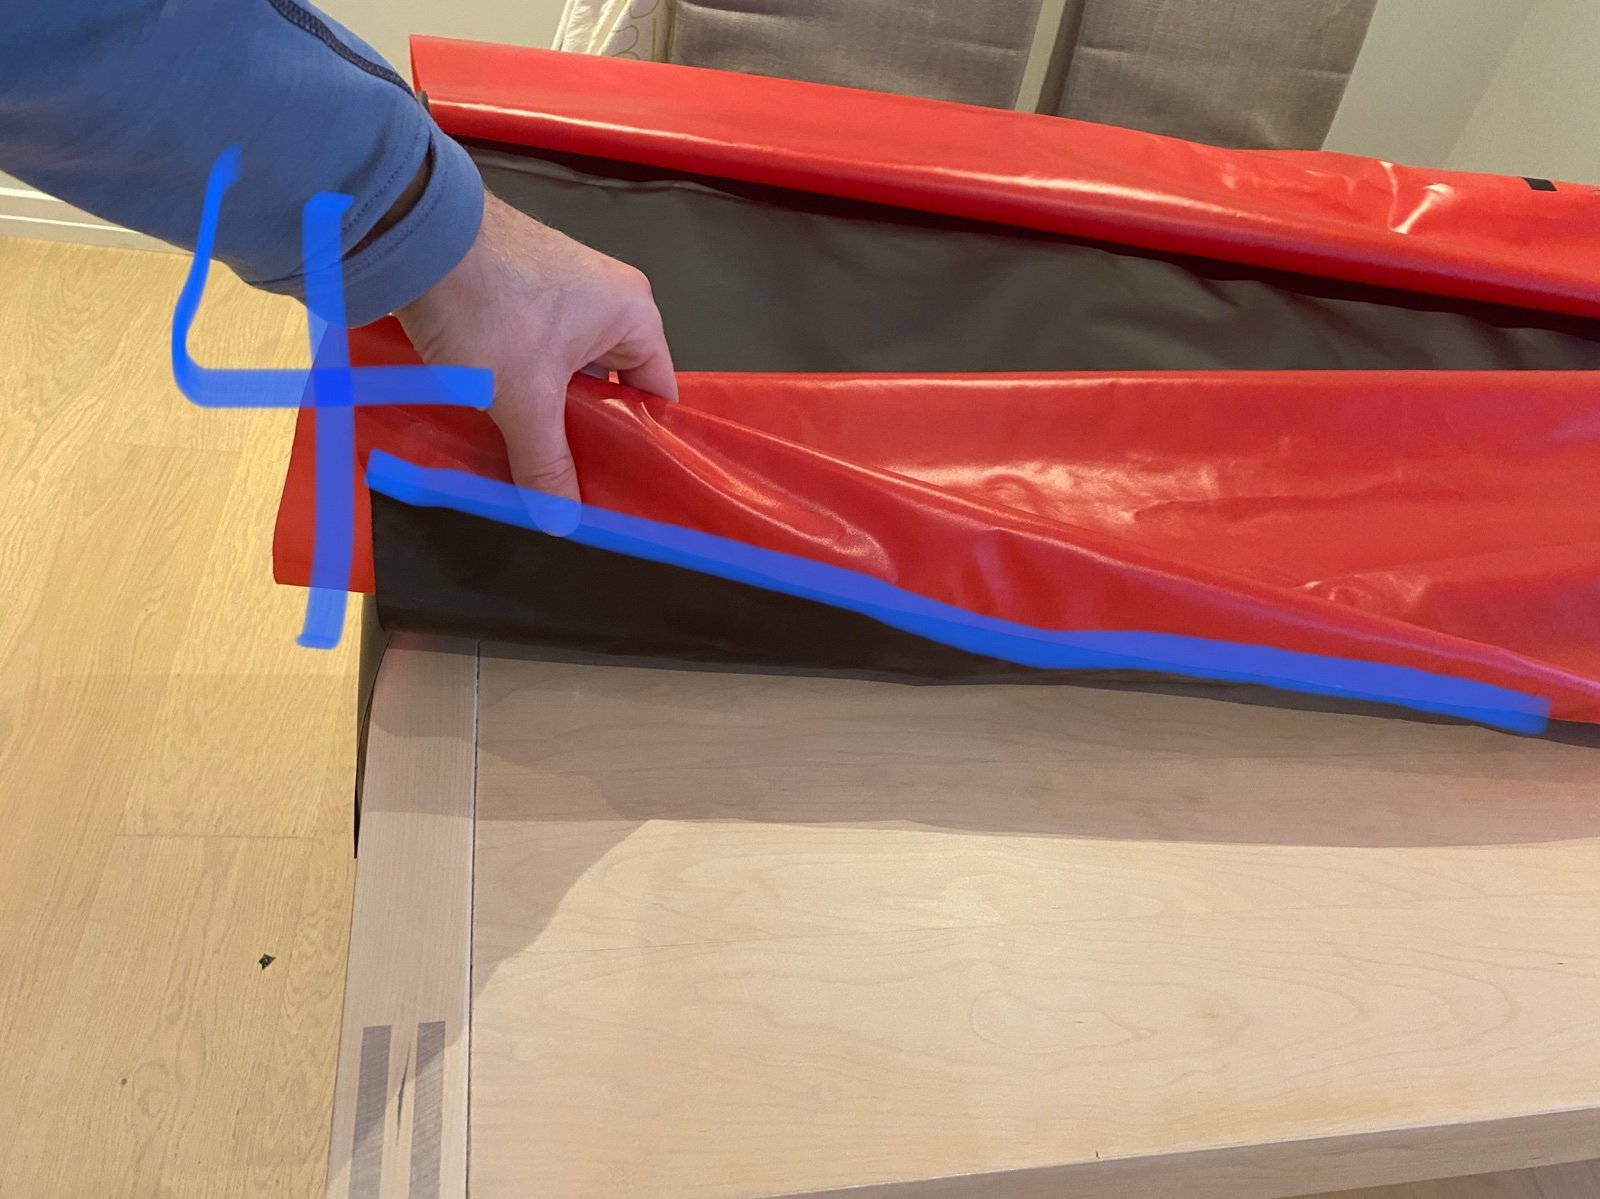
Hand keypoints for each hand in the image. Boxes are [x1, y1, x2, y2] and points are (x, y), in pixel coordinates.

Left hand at [396, 189, 676, 499]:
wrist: (413, 228)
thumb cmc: (491, 309)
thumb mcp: (523, 398)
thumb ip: (546, 462)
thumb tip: (563, 524)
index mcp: (634, 315)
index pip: (657, 395)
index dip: (642, 445)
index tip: (620, 489)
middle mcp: (608, 298)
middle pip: (611, 388)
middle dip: (589, 435)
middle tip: (571, 488)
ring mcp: (561, 290)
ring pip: (568, 373)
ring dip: (549, 413)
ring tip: (532, 463)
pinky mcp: (518, 288)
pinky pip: (536, 353)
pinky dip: (522, 386)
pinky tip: (500, 421)